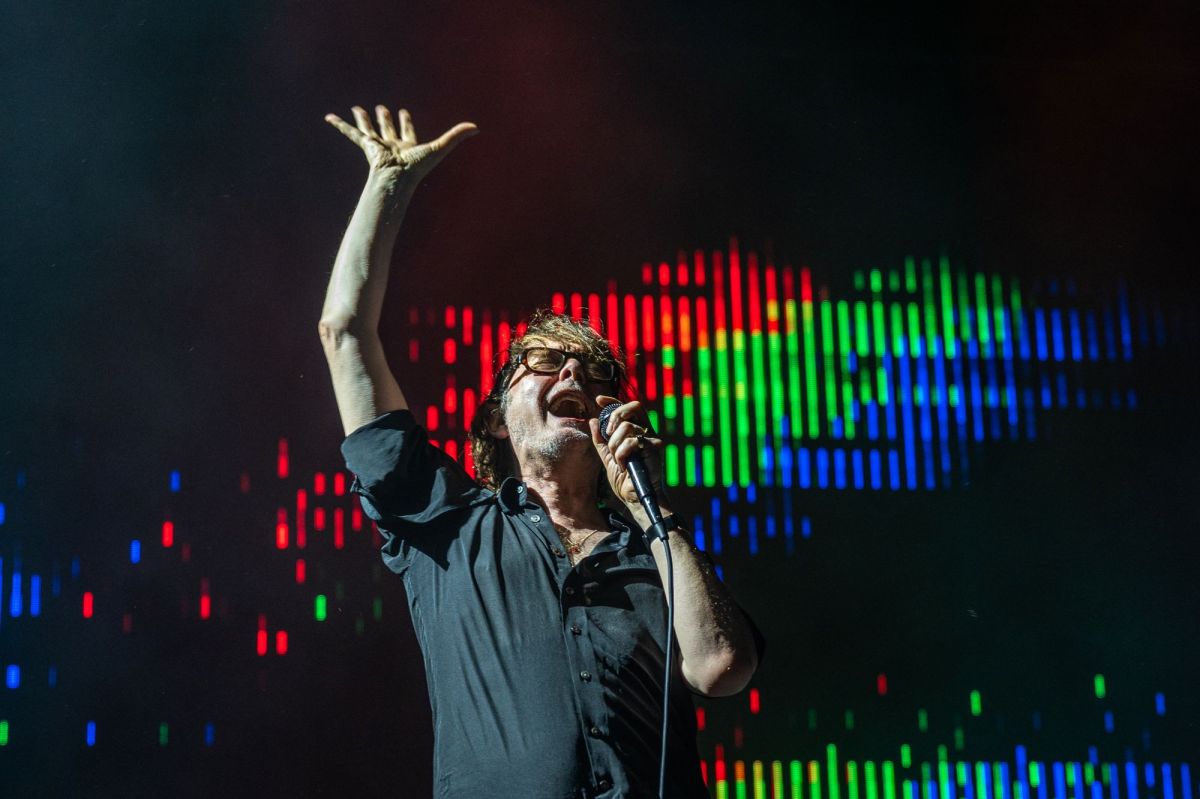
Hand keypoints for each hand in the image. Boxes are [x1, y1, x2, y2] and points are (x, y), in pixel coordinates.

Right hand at [325, 105, 477, 179]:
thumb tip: (477, 127)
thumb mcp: (439, 147)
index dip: (406, 122)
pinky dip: (340, 125)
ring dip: (364, 119)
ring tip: (358, 108)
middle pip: (387, 129)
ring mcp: (377, 146)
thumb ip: (456, 136)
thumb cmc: (417, 167)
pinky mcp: (365, 146)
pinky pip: (350, 133)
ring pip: (369, 129)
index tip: (403, 112)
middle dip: (384, 119)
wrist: (397, 179)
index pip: (407, 131)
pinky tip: (329, 117)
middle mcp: (392, 146)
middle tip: (382, 109)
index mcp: (408, 146)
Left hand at [588, 395, 666, 509]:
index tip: (599, 400)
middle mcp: (646, 432)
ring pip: (627, 426)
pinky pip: (630, 442)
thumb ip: (600, 439)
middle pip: (633, 407)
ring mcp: (651, 439)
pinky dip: (621, 455)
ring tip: (617, 459)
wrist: (633, 497)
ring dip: (615, 444)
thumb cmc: (624, 479)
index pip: (628, 409)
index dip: (613, 401)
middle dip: (615, 416)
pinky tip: (623, 466)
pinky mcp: (654, 448)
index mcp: (637, 432)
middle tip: (608, 433)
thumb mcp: (607, 456)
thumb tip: (592, 420)